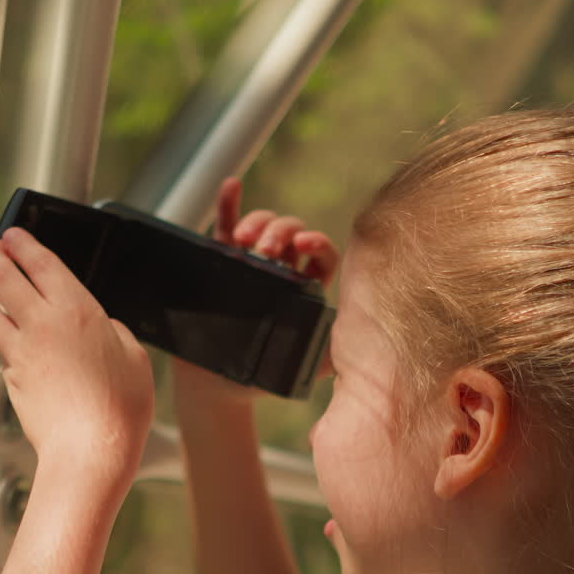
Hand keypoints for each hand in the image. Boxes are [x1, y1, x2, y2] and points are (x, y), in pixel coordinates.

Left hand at [0, 229, 154, 477]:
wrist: (90, 451)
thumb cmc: (119, 410)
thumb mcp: (135, 360)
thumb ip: (116, 333)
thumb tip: (104, 328)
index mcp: (77, 309)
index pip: (39, 261)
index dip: (22, 243)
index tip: (14, 236)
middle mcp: (42, 323)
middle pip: (1, 275)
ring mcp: (20, 351)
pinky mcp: (10, 378)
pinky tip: (7, 339)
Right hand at [173, 178, 338, 401]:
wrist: (216, 388)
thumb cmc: (260, 378)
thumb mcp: (300, 369)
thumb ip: (330, 358)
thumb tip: (356, 346)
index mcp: (306, 291)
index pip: (322, 257)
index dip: (318, 244)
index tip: (306, 245)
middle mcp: (282, 272)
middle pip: (292, 234)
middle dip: (282, 232)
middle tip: (267, 251)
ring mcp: (250, 264)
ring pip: (261, 226)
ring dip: (258, 221)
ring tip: (245, 239)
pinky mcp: (220, 263)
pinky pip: (224, 226)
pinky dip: (228, 204)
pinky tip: (232, 186)